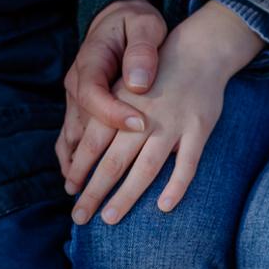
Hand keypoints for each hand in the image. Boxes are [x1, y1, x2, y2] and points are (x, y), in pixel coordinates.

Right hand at [56, 0, 164, 184]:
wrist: (118, 18)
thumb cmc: (136, 24)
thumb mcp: (144, 26)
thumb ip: (141, 50)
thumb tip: (138, 82)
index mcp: (92, 61)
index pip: (96, 93)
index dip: (115, 113)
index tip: (139, 126)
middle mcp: (77, 83)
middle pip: (78, 125)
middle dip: (85, 163)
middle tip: (93, 192)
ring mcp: (75, 98)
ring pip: (70, 135)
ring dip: (74, 166)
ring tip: (78, 196)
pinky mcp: (79, 107)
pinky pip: (70, 136)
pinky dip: (71, 158)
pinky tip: (74, 180)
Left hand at [65, 0, 261, 224]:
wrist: (199, 50)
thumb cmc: (154, 75)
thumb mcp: (123, 85)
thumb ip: (105, 114)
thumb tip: (77, 150)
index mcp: (121, 103)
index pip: (93, 142)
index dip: (79, 168)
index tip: (69, 190)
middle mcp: (144, 115)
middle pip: (114, 161)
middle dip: (94, 192)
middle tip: (78, 217)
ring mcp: (173, 123)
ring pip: (146, 168)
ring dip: (126, 196)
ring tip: (109, 219)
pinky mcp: (199, 128)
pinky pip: (188, 163)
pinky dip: (176, 186)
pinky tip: (164, 207)